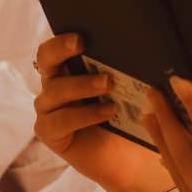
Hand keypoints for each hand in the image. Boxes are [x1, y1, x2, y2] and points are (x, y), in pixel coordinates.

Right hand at [33, 33, 175, 191]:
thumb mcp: (132, 84)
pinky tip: (108, 112)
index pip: (55, 47)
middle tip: (82, 45)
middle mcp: (56, 85)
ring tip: (108, 84)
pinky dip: (84, 114)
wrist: (133, 155)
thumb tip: (146, 39)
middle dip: (60, 49)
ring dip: (81, 85)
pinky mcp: (51, 134)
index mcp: (71, 67)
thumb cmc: (133, 113)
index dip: (61, 40)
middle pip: (45, 61)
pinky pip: (57, 121)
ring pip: (52, 92)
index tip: (82, 36)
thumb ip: (129, 64)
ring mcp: (50, 110)